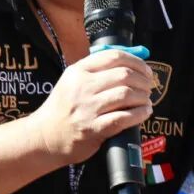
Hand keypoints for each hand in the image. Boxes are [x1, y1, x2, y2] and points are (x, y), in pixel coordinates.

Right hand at [30, 49, 151, 164]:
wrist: (45, 136)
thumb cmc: (62, 109)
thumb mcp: (72, 81)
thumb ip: (96, 71)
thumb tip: (130, 64)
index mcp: (78, 71)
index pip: (114, 56)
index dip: (136, 62)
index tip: (145, 70)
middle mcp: (82, 87)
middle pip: (124, 75)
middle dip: (143, 81)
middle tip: (149, 87)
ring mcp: (87, 108)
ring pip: (126, 94)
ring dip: (143, 97)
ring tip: (146, 100)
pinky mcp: (93, 128)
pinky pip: (123, 117)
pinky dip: (139, 114)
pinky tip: (144, 112)